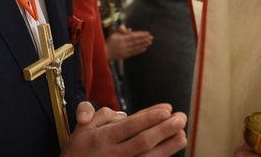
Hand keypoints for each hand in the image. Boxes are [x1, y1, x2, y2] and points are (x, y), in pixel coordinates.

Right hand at [63, 102, 186, 156]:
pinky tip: (170, 152)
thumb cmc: (78, 150)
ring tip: (183, 135)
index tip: (167, 109)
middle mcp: (113, 154)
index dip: (149, 118)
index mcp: (102, 138)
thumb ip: (99, 114)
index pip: (130, 126)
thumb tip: (121, 113)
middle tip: (181, 118)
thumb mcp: (82, 128)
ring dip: (167, 148)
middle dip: (163, 130)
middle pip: (143, 142)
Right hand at [105, 25, 152, 60]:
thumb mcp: (113, 34)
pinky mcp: (125, 55)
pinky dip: (139, 50)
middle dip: (144, 39)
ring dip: (143, 44)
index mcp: (122, 38)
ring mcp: (125, 50)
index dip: (141, 35)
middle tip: (151, 38)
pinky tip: (144, 49)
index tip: (147, 33)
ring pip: (136, 47)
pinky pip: (134, 52)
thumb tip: (129, 29)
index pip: (134, 36)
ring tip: (149, 42)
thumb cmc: (109, 42)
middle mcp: (125, 44)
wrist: (104, 53)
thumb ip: (121, 30)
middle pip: (136, 41)